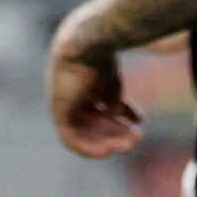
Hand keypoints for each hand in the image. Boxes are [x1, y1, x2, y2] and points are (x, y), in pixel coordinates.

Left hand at [50, 26, 139, 157]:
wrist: (86, 44)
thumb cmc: (101, 59)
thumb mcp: (111, 81)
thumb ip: (112, 99)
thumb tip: (111, 115)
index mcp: (84, 84)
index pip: (101, 107)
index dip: (120, 117)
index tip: (138, 123)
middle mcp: (71, 95)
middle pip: (94, 121)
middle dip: (116, 132)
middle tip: (136, 140)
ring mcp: (62, 103)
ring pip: (85, 131)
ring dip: (106, 141)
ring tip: (129, 145)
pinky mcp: (57, 111)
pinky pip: (70, 138)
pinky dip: (87, 147)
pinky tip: (106, 152)